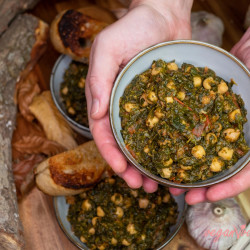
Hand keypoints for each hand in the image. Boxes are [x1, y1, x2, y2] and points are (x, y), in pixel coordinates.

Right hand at [86, 0, 192, 190]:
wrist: (162, 15)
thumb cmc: (132, 28)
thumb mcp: (107, 49)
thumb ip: (98, 79)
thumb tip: (95, 113)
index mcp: (105, 97)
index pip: (103, 132)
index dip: (111, 154)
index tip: (122, 172)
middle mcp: (123, 106)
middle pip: (123, 144)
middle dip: (130, 168)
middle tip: (143, 186)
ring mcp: (144, 106)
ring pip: (143, 142)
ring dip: (148, 164)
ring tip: (159, 183)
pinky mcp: (163, 102)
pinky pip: (163, 128)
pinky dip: (167, 146)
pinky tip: (175, 160)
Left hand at [170, 27, 249, 203]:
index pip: (247, 172)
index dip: (229, 187)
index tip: (208, 196)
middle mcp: (238, 137)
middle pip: (222, 168)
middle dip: (201, 185)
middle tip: (180, 194)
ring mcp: (221, 127)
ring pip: (205, 154)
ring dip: (187, 168)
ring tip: (168, 178)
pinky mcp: (207, 116)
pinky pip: (194, 134)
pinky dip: (182, 143)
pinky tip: (167, 148)